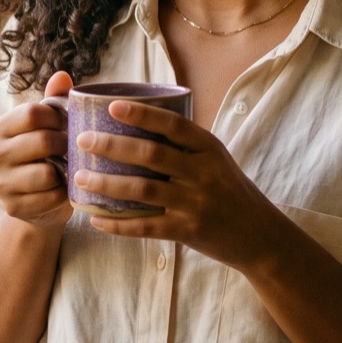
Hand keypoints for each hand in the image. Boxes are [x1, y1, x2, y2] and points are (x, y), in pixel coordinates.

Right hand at [0, 70, 74, 229]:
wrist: (38, 203)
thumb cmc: (46, 157)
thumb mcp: (48, 127)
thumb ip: (54, 100)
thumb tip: (62, 76)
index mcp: (0, 128)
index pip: (32, 113)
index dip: (58, 117)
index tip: (67, 125)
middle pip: (43, 141)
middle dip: (66, 145)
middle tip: (74, 149)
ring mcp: (0, 183)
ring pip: (47, 173)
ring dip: (65, 172)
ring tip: (68, 170)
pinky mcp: (13, 207)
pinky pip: (50, 198)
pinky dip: (63, 195)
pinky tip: (63, 190)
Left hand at [77, 100, 288, 271]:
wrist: (260, 236)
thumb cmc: (231, 192)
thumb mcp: (217, 160)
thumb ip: (186, 144)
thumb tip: (142, 119)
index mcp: (209, 149)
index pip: (173, 125)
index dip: (142, 114)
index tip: (113, 106)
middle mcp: (203, 173)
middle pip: (151, 154)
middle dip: (112, 145)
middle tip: (82, 139)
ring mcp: (195, 204)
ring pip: (143, 189)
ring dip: (107, 183)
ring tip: (80, 177)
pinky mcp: (188, 231)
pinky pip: (146, 226)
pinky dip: (118, 224)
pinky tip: (95, 220)